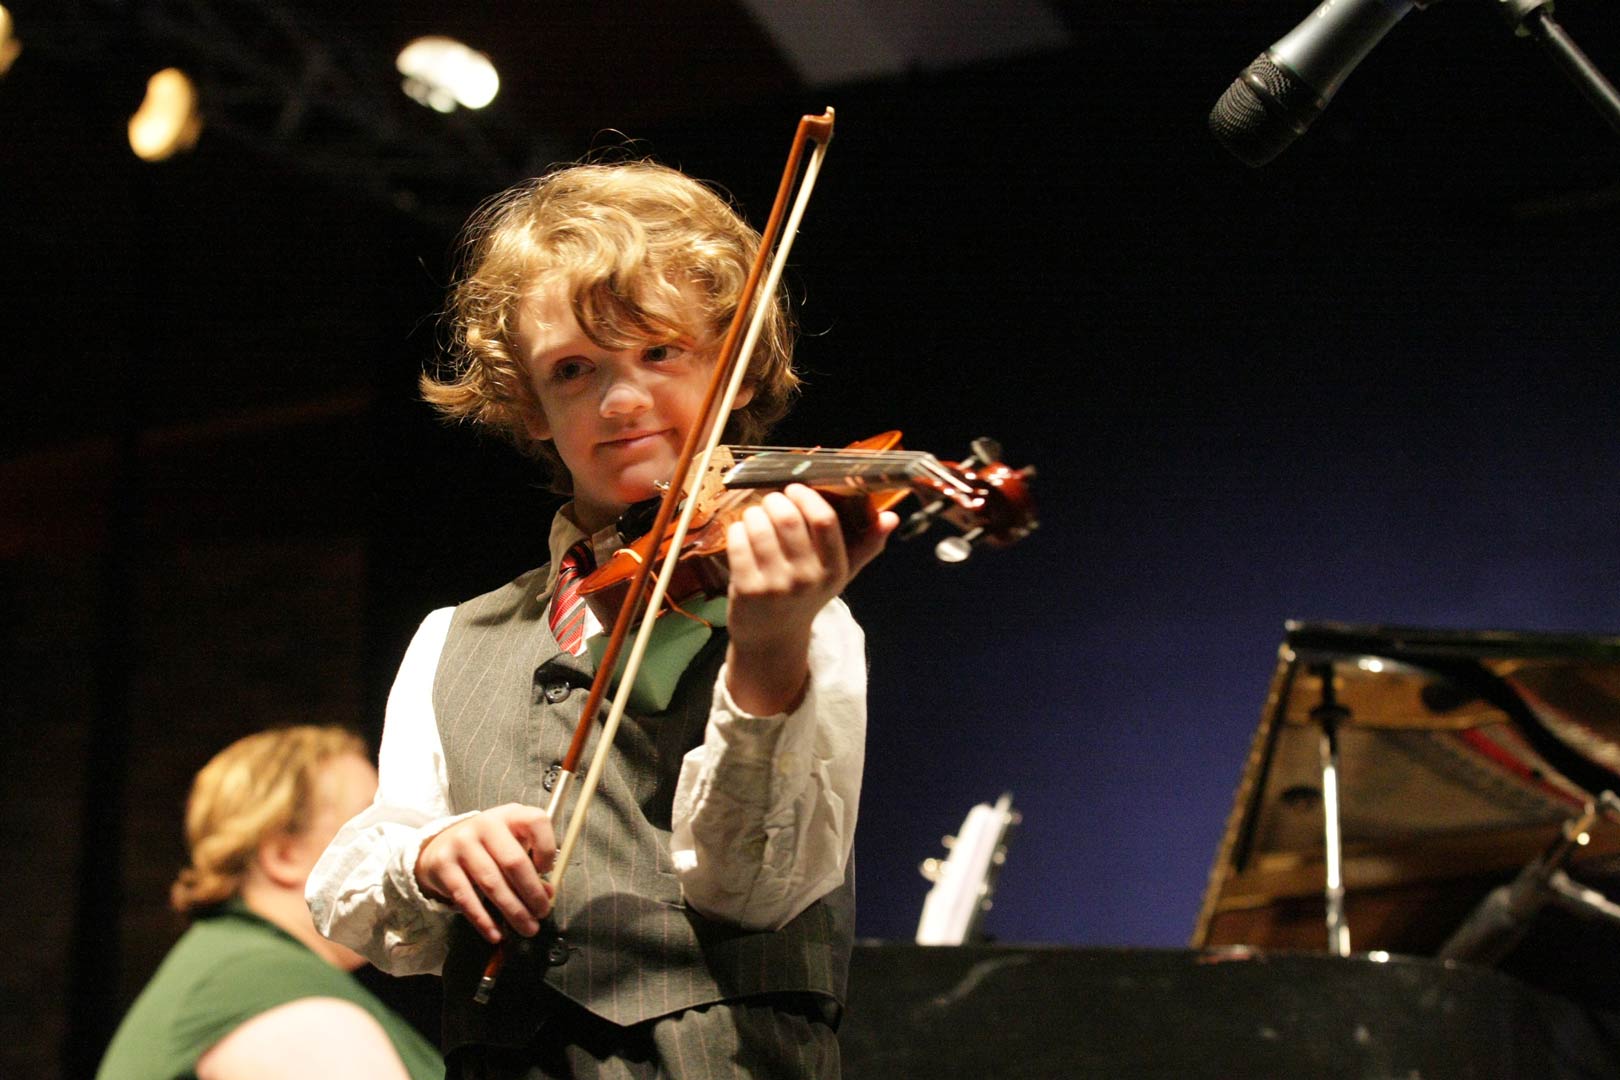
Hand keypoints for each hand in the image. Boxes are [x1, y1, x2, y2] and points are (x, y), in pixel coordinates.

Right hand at [414, 803, 555, 943]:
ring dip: (513, 911)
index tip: (548, 872)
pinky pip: (466, 898)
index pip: (536, 821)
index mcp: (509, 815)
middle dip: (532, 893)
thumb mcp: (511, 845)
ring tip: (527, 927)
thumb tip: (547, 894)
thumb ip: (530, 864)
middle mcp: (485, 824)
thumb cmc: (487, 846)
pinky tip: (495, 933)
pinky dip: (483, 920)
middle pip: (514, 861)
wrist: (440, 845)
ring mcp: (462, 843)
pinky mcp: (443, 865)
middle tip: (542, 913)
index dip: (546, 848)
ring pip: (492, 883)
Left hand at [723, 484, 896, 714]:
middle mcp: (807, 579)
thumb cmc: (807, 596)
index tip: (795, 490)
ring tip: (756, 515)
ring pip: (759, 526)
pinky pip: (738, 541)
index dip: (806, 497)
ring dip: (754, 512)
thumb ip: (866, 545)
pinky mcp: (747, 590)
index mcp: (834, 570)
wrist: (773, 637)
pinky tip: (742, 532)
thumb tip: (891, 517)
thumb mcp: (840, 574)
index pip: (825, 521)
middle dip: (776, 501)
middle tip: (772, 501)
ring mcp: (775, 585)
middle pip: (788, 519)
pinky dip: (738, 528)